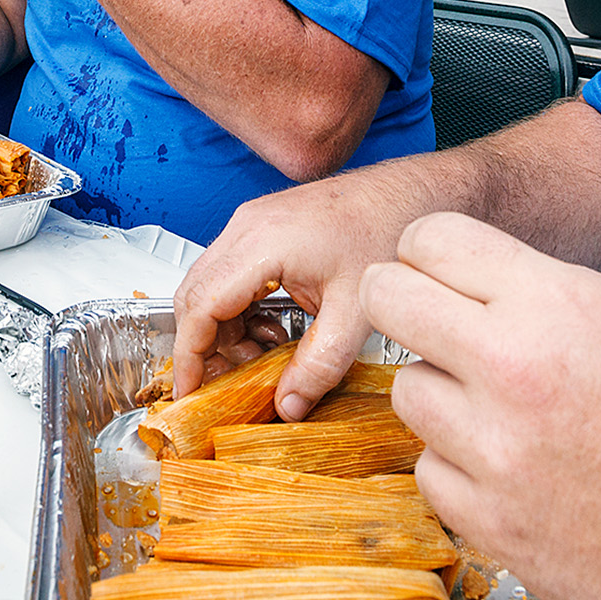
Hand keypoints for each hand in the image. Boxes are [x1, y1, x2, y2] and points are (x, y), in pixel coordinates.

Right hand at [174, 173, 415, 417]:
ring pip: (209, 286)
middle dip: (203, 346)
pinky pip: (231, 275)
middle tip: (221, 385)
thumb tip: (288, 405)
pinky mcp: (264, 228)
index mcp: (262, 243)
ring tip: (259, 360)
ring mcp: (252, 223)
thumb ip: (320, 365)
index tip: (191, 390)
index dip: (189, 355)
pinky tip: (274, 332)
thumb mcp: (356, 312)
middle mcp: (247, 226)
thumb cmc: (388, 230)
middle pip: (194, 295)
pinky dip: (240, 311)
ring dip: (223, 330)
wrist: (411, 194)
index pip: (199, 306)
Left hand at [362, 213, 600, 599]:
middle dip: (408, 301)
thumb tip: (471, 277)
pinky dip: (462, 467)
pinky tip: (514, 465)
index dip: (433, 250)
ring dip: (444, 392)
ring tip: (503, 406)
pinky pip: (431, 471)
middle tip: (439, 321)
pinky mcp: (490, 523)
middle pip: (386, 299)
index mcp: (553, 306)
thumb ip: (542, 287)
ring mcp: (494, 453)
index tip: (442, 267)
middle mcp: (512, 372)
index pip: (431, 241)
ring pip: (408, 390)